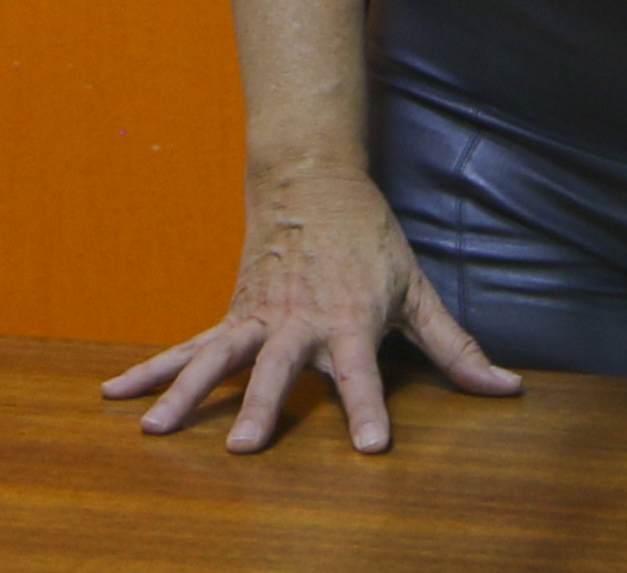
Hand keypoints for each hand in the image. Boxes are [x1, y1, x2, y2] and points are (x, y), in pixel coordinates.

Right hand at [101, 162, 520, 454]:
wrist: (310, 178)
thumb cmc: (369, 240)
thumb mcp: (417, 291)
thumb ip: (456, 348)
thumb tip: (508, 388)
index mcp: (349, 319)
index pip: (363, 373)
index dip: (368, 408)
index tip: (370, 446)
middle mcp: (298, 323)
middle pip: (275, 369)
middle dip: (260, 407)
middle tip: (246, 448)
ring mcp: (257, 318)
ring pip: (216, 359)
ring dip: (185, 394)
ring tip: (155, 429)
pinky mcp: (232, 315)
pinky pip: (187, 347)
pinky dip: (151, 370)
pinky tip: (117, 395)